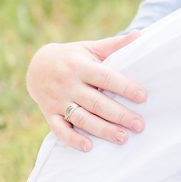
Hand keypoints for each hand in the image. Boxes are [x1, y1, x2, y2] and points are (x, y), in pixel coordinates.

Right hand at [26, 32, 146, 150]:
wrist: (36, 66)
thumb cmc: (72, 57)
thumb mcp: (90, 48)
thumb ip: (114, 45)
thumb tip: (140, 34)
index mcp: (80, 66)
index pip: (106, 78)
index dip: (124, 87)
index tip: (143, 97)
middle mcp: (67, 84)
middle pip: (96, 102)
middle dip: (119, 115)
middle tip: (140, 125)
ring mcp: (57, 101)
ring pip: (81, 118)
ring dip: (102, 130)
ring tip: (123, 138)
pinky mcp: (48, 114)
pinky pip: (59, 129)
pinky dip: (72, 139)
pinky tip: (89, 147)